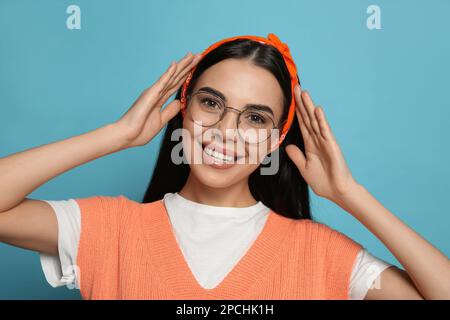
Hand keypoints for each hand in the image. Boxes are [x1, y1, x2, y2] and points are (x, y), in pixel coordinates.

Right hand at [115, 52, 200, 147]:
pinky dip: (168, 73)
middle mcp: (157, 92)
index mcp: (159, 99)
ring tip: (191, 55)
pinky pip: (161, 83)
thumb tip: (180, 102)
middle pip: (176, 77)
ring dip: (181, 65)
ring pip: (171, 76)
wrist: (127, 136)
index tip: (195, 66)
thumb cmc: (140, 130)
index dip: (186, 75)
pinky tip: (175, 65)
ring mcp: (153, 92)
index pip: (176, 84)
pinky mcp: (149, 95)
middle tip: (198, 55)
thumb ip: (170, 110)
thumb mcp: (161, 120)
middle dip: (187, 66)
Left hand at [285, 85, 358, 202]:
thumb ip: (296, 156)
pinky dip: (321, 120)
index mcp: (310, 144)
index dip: (296, 111)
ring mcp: (325, 141)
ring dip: (309, 107)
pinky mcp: (331, 146)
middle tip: (296, 87)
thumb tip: (288, 145)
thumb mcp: (304, 167)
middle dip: (301, 103)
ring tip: (304, 92)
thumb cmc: (323, 181)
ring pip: (315, 120)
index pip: (301, 123)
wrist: (336, 191)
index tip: (290, 98)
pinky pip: (325, 131)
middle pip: (307, 117)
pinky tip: (317, 110)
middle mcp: (317, 139)